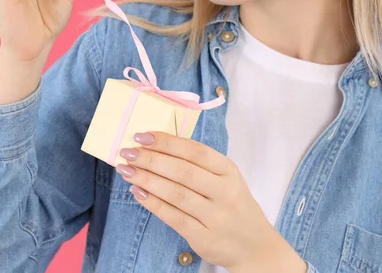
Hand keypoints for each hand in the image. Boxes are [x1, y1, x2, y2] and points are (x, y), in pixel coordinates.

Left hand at [115, 131, 307, 272]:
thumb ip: (198, 163)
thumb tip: (157, 145)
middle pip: (182, 172)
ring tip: (126, 170)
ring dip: (147, 180)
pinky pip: (173, 217)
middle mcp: (225, 192)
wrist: (255, 245)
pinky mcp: (204, 238)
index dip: (167, 142)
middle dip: (151, 160)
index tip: (142, 136)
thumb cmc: (233, 204)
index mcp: (229, 170)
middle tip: (127, 152)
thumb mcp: (226, 178)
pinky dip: (152, 203)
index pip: (195, 151)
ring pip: (175, 194)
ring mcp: (216, 217)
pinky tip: (138, 192)